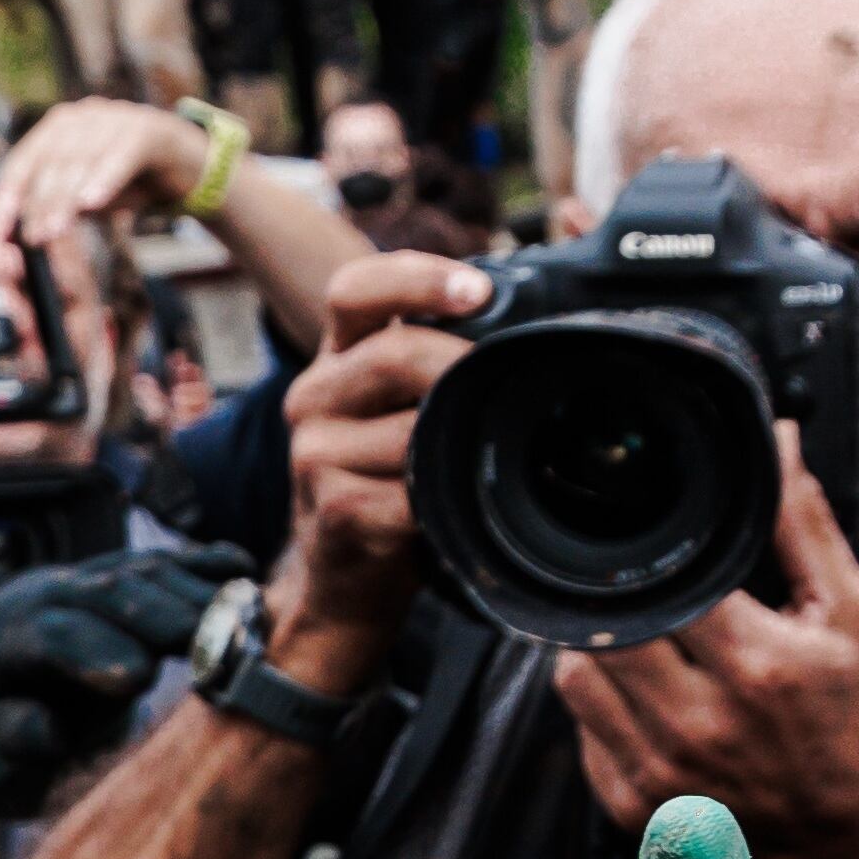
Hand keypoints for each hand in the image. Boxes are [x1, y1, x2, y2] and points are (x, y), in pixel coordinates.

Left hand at [0, 97, 205, 244]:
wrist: (186, 168)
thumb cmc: (127, 182)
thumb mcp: (84, 196)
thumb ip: (57, 205)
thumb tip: (24, 231)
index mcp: (61, 127)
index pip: (28, 155)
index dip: (13, 187)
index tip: (2, 219)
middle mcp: (84, 115)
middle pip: (53, 161)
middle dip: (41, 201)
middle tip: (34, 237)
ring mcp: (115, 117)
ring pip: (83, 160)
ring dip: (67, 198)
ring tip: (56, 230)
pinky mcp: (146, 129)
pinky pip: (121, 156)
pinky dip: (104, 180)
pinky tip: (91, 204)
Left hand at [0, 542, 255, 724]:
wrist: (11, 640)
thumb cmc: (20, 698)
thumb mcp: (5, 727)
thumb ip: (21, 731)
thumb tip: (53, 729)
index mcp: (19, 634)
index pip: (57, 636)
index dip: (97, 652)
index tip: (140, 680)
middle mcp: (61, 590)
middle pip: (115, 593)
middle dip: (169, 618)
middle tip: (218, 652)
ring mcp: (102, 569)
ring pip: (152, 570)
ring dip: (204, 594)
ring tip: (249, 626)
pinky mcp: (138, 563)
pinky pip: (177, 557)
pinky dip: (213, 564)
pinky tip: (245, 577)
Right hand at [268, 250, 493, 691]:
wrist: (346, 582)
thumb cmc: (394, 484)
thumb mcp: (408, 409)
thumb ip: (446, 357)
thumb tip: (544, 300)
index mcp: (338, 358)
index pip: (355, 289)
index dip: (417, 277)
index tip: (478, 291)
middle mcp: (313, 397)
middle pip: (393, 353)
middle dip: (462, 367)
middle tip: (510, 388)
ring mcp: (314, 454)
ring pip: (411, 428)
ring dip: (459, 445)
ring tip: (478, 462)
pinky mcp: (334, 508)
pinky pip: (412, 491)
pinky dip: (447, 499)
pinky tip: (453, 510)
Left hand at [553, 426, 858, 858]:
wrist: (829, 834)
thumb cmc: (844, 719)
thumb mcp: (849, 615)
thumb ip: (806, 526)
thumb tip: (778, 442)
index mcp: (760, 667)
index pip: (669, 584)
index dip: (654, 552)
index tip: (656, 538)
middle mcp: (700, 722)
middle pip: (611, 627)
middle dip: (621, 598)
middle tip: (641, 586)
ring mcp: (657, 766)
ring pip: (577, 672)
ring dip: (599, 644)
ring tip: (638, 634)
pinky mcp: (626, 798)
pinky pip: (579, 723)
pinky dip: (598, 696)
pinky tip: (638, 689)